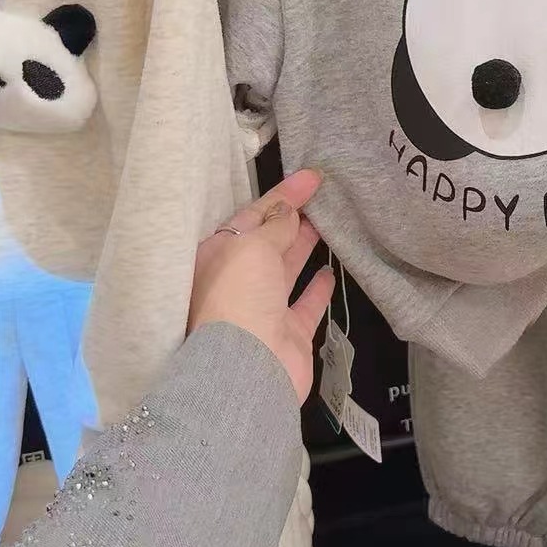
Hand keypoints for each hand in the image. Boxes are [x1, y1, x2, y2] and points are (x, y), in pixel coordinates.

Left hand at [188, 169, 335, 401]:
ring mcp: (262, 310)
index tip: (313, 176)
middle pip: (268, 242)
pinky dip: (318, 288)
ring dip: (304, 246)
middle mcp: (235, 282)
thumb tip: (290, 213)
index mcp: (216, 257)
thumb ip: (274, 226)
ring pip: (287, 270)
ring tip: (330, 223)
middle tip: (324, 196)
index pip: (251, 216)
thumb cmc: (239, 297)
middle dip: (292, 218)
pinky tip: (331, 271)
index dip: (282, 196)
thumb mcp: (252, 247)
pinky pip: (305, 304)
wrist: (246, 369)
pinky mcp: (288, 334)